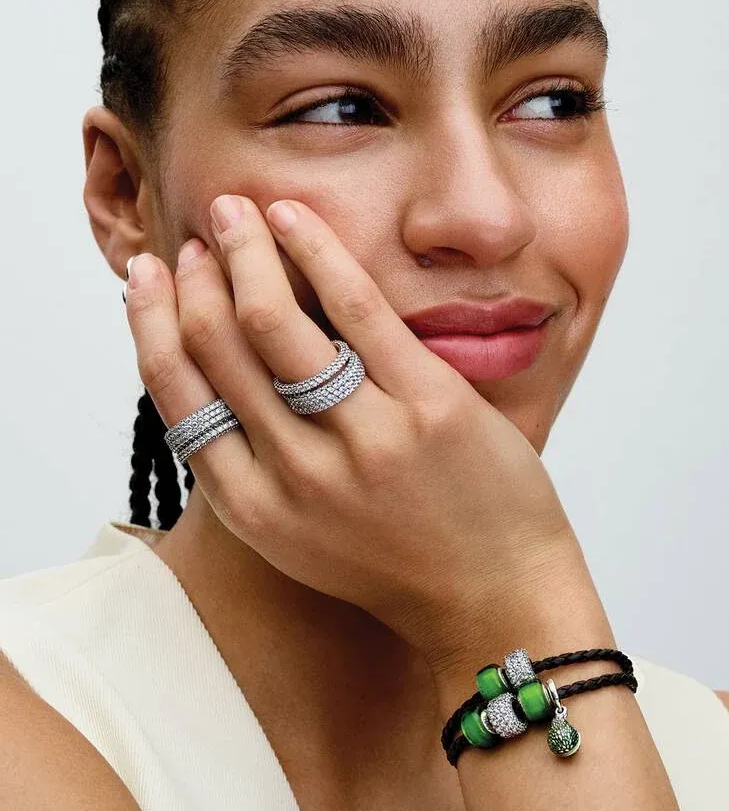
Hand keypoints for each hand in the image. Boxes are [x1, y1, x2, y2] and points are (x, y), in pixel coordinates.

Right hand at [124, 194, 578, 668]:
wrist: (496, 599)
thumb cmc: (398, 556)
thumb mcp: (301, 535)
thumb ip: (254, 465)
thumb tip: (214, 374)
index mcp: (255, 509)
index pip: (176, 395)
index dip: (152, 322)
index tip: (151, 276)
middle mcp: (297, 477)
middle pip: (217, 347)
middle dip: (194, 276)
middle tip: (200, 234)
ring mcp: (364, 441)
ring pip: (273, 321)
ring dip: (244, 252)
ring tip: (236, 211)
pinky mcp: (428, 407)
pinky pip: (357, 308)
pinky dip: (316, 249)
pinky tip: (294, 216)